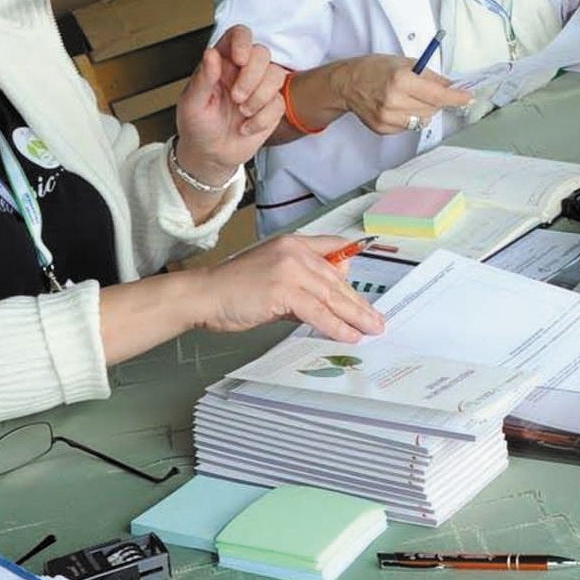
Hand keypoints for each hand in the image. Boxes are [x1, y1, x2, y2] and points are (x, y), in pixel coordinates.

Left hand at [173, 25, 286, 178]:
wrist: (211, 155)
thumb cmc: (197, 126)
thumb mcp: (192, 104)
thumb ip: (203, 78)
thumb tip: (211, 53)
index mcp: (221, 63)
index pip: (238, 35)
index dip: (243, 41)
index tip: (239, 59)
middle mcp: (242, 71)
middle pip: (262, 53)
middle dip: (252, 76)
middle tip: (236, 97)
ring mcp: (259, 88)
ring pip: (276, 75)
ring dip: (259, 97)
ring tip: (242, 112)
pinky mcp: (271, 107)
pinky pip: (279, 103)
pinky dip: (262, 118)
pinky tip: (246, 127)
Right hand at [198, 234, 385, 341]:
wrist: (204, 295)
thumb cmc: (234, 290)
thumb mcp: (274, 280)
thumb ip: (302, 288)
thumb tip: (328, 308)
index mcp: (294, 244)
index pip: (335, 251)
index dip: (353, 273)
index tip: (366, 292)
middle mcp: (295, 252)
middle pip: (338, 279)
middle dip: (359, 303)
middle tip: (376, 320)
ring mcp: (290, 269)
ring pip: (333, 296)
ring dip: (356, 316)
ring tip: (371, 330)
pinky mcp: (284, 289)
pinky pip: (319, 312)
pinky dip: (336, 326)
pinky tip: (349, 336)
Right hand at [334, 54, 472, 134]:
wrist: (346, 84)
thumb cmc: (373, 69)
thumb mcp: (403, 63)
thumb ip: (429, 76)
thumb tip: (451, 86)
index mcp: (401, 80)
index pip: (438, 94)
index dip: (456, 97)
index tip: (468, 99)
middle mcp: (394, 101)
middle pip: (432, 109)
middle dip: (436, 101)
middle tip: (426, 91)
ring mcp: (388, 117)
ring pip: (422, 120)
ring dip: (423, 110)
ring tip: (409, 98)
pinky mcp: (384, 128)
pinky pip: (409, 127)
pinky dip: (410, 117)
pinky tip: (398, 107)